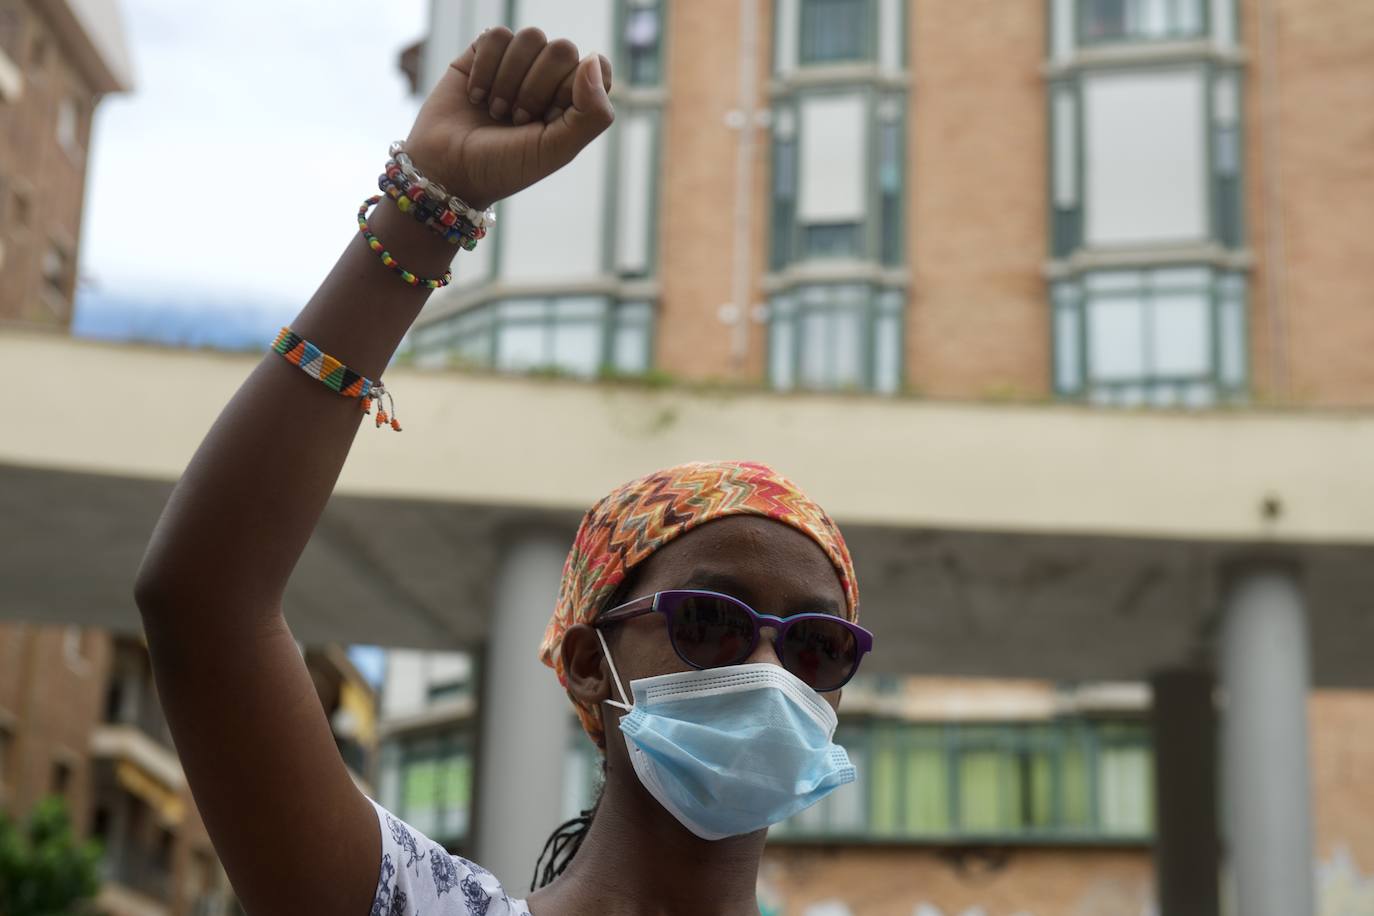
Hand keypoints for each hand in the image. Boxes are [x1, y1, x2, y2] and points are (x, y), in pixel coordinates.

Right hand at [403, 27, 614, 209]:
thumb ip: (591, 113)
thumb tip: (593, 58)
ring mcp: (518, 63)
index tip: (550, 118)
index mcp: (575, 101)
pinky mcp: (484, 52)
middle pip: (562, 49)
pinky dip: (485, 69)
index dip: (574, 89)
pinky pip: (497, 36)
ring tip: (496, 111)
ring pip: (530, 37)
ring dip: (509, 80)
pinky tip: (476, 96)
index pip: (597, 68)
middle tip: (516, 119)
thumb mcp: (556, 149)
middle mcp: (550, 78)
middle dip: (536, 88)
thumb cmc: (505, 166)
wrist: (448, 169)